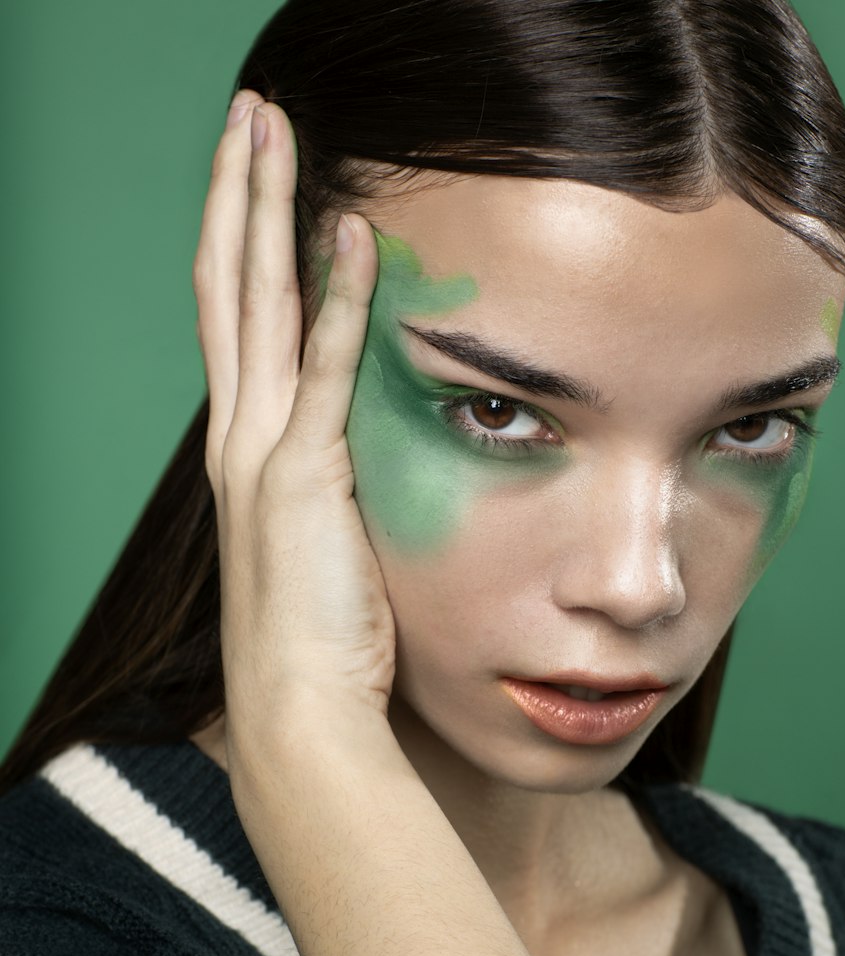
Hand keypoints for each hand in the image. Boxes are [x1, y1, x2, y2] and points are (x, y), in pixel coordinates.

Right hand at [193, 92, 392, 769]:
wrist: (301, 711)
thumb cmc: (323, 639)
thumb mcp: (327, 543)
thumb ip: (338, 484)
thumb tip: (374, 450)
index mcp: (249, 453)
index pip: (239, 324)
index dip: (243, 244)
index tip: (260, 180)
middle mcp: (241, 440)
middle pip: (229, 289)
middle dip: (237, 194)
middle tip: (249, 113)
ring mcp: (263, 455)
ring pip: (256, 305)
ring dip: (264, 209)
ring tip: (272, 127)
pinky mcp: (302, 479)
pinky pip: (322, 370)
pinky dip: (335, 299)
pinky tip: (348, 230)